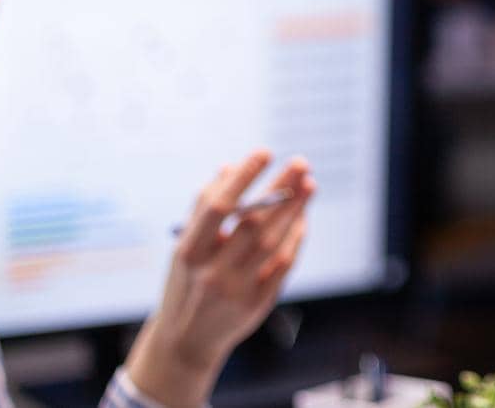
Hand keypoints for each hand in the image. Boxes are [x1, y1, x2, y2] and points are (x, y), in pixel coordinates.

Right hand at [125, 151, 313, 407]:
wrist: (186, 342)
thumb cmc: (186, 283)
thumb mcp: (184, 248)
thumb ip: (203, 209)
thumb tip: (229, 168)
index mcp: (189, 253)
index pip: (218, 208)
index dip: (243, 178)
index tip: (265, 152)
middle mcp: (212, 273)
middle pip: (254, 224)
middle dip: (281, 190)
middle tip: (301, 163)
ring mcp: (236, 291)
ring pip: (273, 243)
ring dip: (295, 211)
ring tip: (309, 185)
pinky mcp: (257, 304)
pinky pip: (283, 265)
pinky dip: (295, 239)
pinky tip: (302, 219)